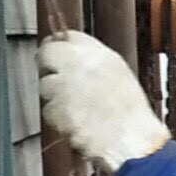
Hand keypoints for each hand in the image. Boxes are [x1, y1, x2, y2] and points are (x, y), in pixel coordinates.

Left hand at [38, 32, 168, 172]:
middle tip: (54, 78)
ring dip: (54, 96)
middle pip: (47, 53)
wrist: (130, 139)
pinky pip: (48, 109)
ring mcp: (65, 85)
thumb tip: (73, 57)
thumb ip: (94, 62)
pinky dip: (57, 117)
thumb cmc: (129, 114)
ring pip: (45, 84)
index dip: (58, 44)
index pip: (67, 36)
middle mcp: (79, 64)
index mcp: (99, 54)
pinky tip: (74, 121)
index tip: (55, 52)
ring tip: (75, 108)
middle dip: (47, 65)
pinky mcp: (56, 107)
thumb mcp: (118, 75)